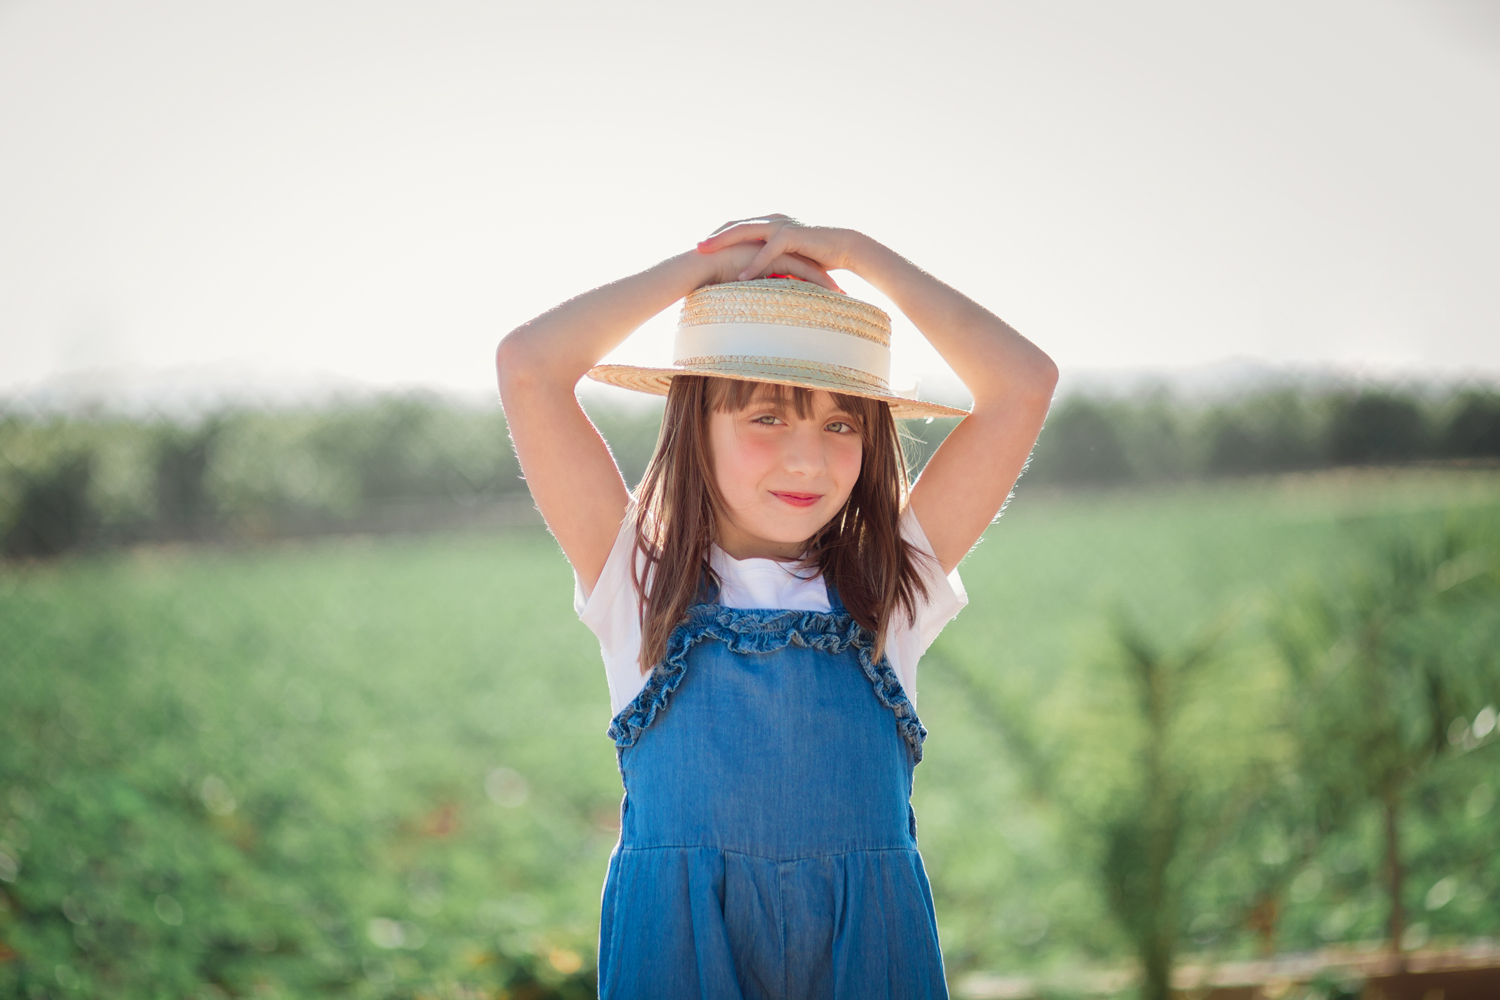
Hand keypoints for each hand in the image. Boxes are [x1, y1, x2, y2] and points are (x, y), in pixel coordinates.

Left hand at [696, 215, 860, 285]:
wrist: (843, 247)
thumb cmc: (816, 255)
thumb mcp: (787, 256)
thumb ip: (770, 259)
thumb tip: (753, 273)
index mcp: (769, 223)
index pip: (737, 226)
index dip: (719, 236)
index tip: (702, 247)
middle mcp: (772, 220)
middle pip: (736, 226)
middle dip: (714, 236)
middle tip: (696, 247)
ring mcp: (781, 226)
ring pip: (746, 232)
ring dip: (725, 243)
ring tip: (708, 254)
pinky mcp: (792, 236)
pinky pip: (768, 251)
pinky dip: (754, 264)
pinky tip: (741, 277)